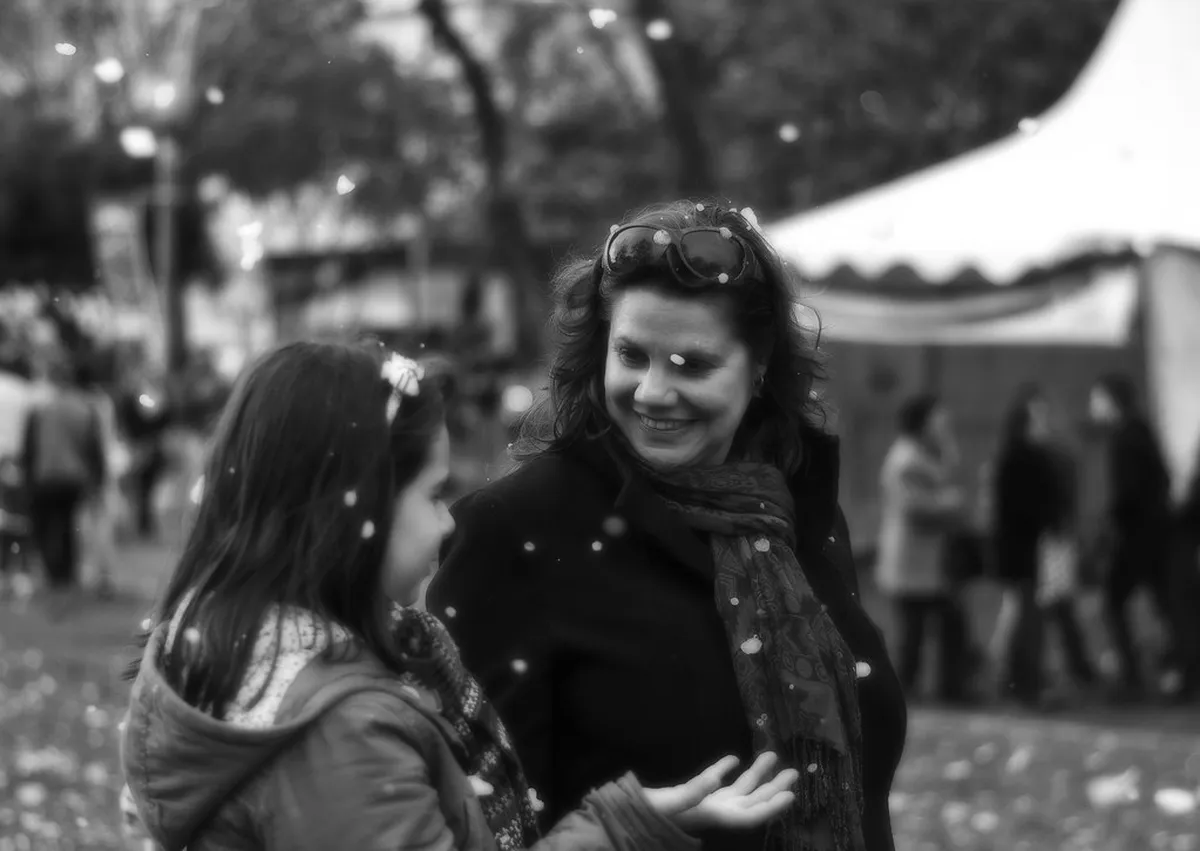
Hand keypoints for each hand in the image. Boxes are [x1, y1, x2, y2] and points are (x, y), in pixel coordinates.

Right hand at [642, 752, 797, 831]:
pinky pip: (715, 783)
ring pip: (738, 791)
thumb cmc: (649, 813)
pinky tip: (734, 759)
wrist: (627, 817)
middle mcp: (715, 813)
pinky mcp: (693, 795)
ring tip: (771, 756)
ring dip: (756, 776)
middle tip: (794, 772)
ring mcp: (705, 804)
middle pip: (751, 802)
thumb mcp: (671, 803)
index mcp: (713, 817)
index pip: (750, 816)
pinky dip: (725, 770)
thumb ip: (694, 791)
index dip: (772, 808)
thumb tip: (718, 775)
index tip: (791, 795)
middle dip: (773, 788)